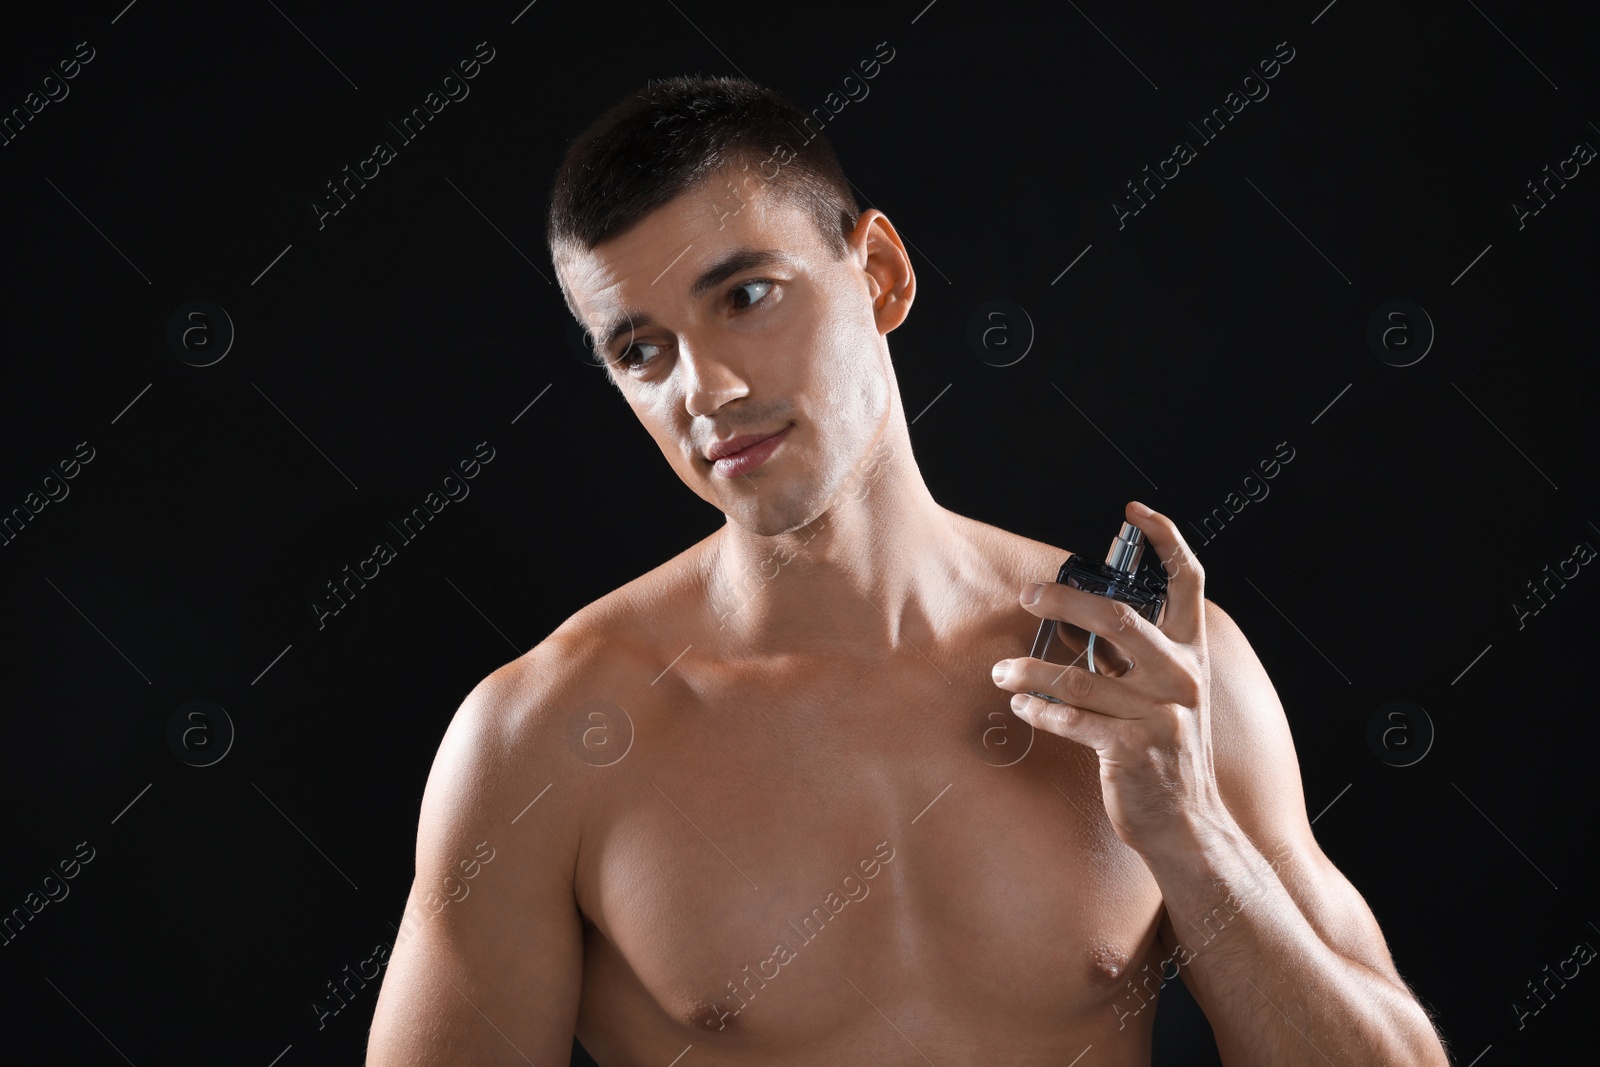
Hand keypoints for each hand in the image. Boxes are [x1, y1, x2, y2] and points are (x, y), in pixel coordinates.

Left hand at [990, 501, 1223, 855]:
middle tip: (1028, 595)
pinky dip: (1038, 711)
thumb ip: (1137, 658)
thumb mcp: (1167, 696)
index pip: (1188, 582)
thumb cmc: (1167, 753)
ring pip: (1078, 677)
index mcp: (1190, 654)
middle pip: (1116, 617)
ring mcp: (1159, 714)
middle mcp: (1180, 677)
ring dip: (1029, 672)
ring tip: (1002, 673)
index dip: (1165, 539)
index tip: (1135, 510)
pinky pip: (1071, 720)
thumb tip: (1080, 618)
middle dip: (1064, 599)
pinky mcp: (1133, 749)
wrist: (1190, 824)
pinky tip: (1020, 707)